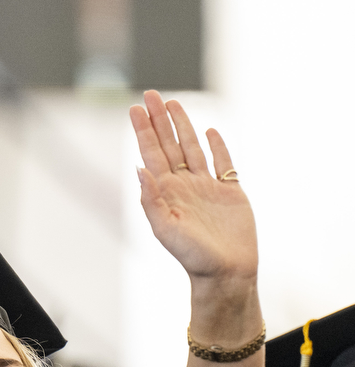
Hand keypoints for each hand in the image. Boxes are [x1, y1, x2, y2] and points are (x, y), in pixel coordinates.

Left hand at [130, 90, 257, 287]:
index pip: (151, 154)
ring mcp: (207, 186)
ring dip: (183, 126)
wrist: (226, 272)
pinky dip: (217, 146)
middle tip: (151, 95)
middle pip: (170, 144)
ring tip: (174, 105)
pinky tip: (209, 131)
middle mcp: (184, 185)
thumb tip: (139, 168)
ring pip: (192, 149)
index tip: (136, 108)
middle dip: (159, 120)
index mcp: (166, 192)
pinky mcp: (230, 191)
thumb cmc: (193, 256)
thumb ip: (150, 200)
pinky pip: (223, 163)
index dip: (144, 130)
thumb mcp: (165, 229)